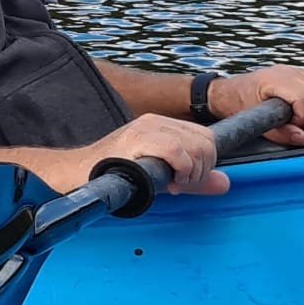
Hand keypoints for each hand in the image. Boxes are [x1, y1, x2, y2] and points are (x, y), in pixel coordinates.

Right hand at [62, 114, 227, 196]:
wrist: (78, 175)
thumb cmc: (115, 175)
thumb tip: (224, 183)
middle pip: (206, 141)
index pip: (206, 137)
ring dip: (191, 173)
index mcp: (160, 125)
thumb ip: (193, 178)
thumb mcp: (161, 176)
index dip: (204, 163)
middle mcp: (154, 121)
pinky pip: (177, 151)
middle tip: (179, 183)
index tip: (185, 180)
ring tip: (171, 184)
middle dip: (201, 170)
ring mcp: (145, 127)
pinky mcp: (136, 138)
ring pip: (196, 145)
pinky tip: (167, 182)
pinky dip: (180, 170)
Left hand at [210, 65, 303, 145]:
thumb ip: (279, 132)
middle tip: (294, 121)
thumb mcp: (253, 121)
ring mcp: (292, 70)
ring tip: (298, 114)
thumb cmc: (235, 103)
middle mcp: (287, 72)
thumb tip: (302, 138)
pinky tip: (302, 105)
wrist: (224, 93)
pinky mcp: (296, 74)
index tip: (292, 124)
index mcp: (275, 80)